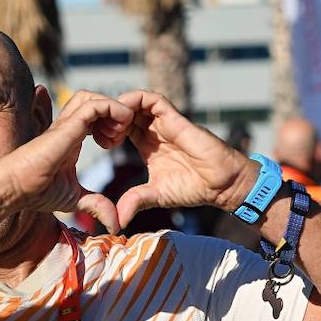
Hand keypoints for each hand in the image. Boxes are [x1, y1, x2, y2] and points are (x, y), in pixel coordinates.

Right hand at [0, 90, 134, 233]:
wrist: (15, 188)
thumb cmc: (37, 192)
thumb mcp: (76, 199)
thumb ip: (96, 205)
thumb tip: (116, 225)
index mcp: (72, 138)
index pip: (94, 116)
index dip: (110, 124)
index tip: (115, 145)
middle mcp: (70, 127)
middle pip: (95, 100)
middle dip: (113, 114)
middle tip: (119, 137)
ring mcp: (68, 124)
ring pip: (95, 97)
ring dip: (113, 110)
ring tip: (117, 135)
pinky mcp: (68, 125)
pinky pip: (96, 105)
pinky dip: (111, 112)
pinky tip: (113, 136)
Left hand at [112, 90, 259, 228]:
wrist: (220, 183)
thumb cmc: (193, 187)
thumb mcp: (156, 195)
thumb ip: (135, 201)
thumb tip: (117, 221)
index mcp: (147, 143)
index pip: (119, 126)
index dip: (105, 130)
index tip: (99, 145)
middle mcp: (153, 129)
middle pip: (123, 110)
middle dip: (107, 117)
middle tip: (99, 135)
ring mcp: (163, 121)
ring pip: (134, 100)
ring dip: (117, 109)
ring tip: (111, 130)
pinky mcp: (173, 117)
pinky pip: (150, 99)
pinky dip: (133, 103)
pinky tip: (124, 122)